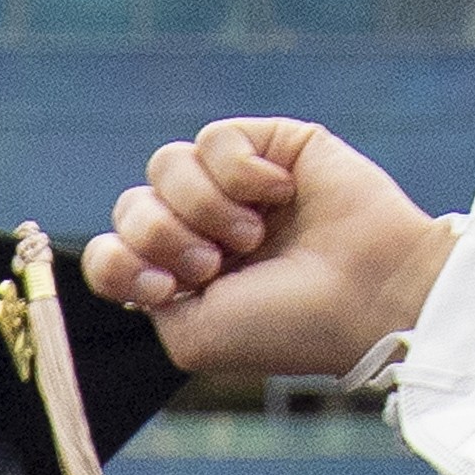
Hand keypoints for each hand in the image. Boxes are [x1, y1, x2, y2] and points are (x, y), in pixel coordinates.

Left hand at [79, 120, 460, 382]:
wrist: (366, 296)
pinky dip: (241, 173)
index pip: (108, 250)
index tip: (165, 291)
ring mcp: (234, 185)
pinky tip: (279, 195)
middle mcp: (201, 229)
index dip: (120, 264)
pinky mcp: (270, 145)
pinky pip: (215, 138)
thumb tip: (126, 245)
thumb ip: (138, 292)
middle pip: (130, 205)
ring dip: (201, 206)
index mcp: (178, 277)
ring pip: (165, 164)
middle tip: (214, 265)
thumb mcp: (191, 336)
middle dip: (162, 237)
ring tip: (250, 235)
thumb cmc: (285, 326)